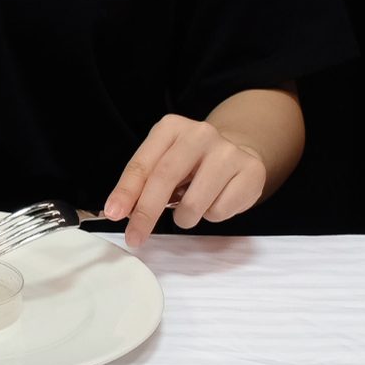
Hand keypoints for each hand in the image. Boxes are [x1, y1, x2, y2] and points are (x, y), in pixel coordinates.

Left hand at [103, 114, 266, 247]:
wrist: (237, 153)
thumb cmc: (191, 164)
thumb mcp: (162, 164)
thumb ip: (142, 184)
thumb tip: (119, 210)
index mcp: (170, 128)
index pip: (142, 163)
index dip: (126, 191)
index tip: (114, 214)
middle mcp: (199, 134)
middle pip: (165, 178)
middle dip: (146, 213)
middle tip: (135, 236)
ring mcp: (228, 151)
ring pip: (193, 203)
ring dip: (184, 217)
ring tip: (190, 206)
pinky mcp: (250, 171)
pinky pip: (219, 211)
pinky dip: (210, 215)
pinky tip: (215, 199)